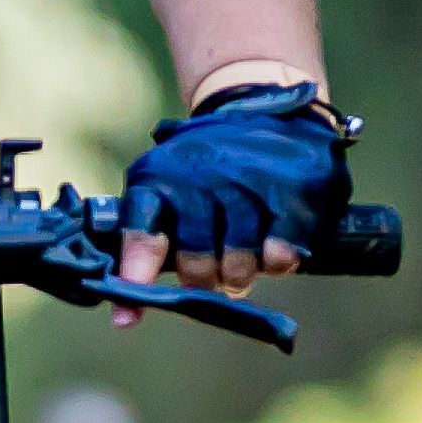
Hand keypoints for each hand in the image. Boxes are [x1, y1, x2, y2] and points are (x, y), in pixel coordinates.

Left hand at [116, 83, 355, 296]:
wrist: (266, 104)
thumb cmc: (208, 166)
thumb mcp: (168, 188)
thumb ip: (148, 245)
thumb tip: (127, 318)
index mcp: (159, 176)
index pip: (142, 232)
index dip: (137, 275)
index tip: (129, 317)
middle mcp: (201, 173)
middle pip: (196, 259)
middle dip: (203, 280)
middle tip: (212, 279)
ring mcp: (249, 178)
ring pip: (239, 260)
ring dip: (240, 274)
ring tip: (241, 264)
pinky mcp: (294, 188)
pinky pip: (279, 252)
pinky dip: (276, 263)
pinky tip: (273, 250)